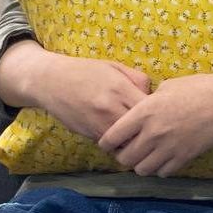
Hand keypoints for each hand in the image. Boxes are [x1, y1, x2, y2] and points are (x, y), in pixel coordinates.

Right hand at [33, 55, 153, 143]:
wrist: (50, 81)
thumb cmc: (85, 71)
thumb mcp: (114, 66)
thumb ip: (137, 78)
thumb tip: (154, 94)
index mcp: (120, 88)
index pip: (149, 109)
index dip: (159, 113)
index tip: (161, 113)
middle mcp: (110, 108)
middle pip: (141, 130)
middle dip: (150, 132)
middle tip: (156, 131)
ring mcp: (99, 124)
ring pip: (127, 143)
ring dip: (136, 142)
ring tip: (142, 139)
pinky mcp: (90, 135)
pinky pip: (112, 146)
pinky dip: (120, 145)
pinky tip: (124, 140)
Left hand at [97, 72, 212, 177]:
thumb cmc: (197, 88)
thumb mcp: (166, 88)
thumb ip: (147, 103)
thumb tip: (138, 112)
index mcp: (144, 112)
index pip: (112, 137)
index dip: (106, 142)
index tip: (108, 142)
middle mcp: (153, 133)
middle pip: (125, 159)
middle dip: (122, 156)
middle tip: (127, 150)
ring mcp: (169, 148)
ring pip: (142, 170)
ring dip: (140, 165)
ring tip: (145, 156)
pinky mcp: (184, 158)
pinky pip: (162, 172)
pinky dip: (159, 168)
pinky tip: (162, 158)